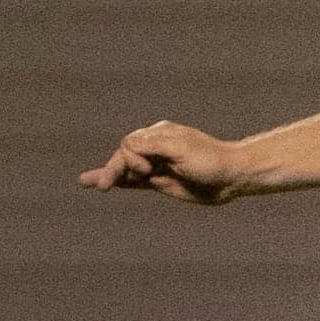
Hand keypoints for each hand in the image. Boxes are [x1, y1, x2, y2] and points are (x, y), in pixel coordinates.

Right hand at [78, 121, 240, 203]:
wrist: (233, 177)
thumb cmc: (210, 160)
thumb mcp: (180, 149)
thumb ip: (152, 145)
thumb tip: (125, 145)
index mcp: (159, 135)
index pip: (130, 144)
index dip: (130, 159)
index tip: (146, 171)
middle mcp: (155, 148)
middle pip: (124, 157)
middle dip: (113, 170)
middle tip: (104, 186)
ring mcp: (157, 165)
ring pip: (126, 170)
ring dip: (107, 174)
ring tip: (86, 182)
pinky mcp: (161, 181)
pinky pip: (134, 182)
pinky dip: (120, 183)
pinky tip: (101, 185)